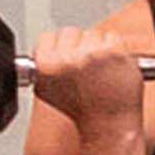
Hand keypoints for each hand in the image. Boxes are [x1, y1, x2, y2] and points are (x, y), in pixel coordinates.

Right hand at [29, 22, 151, 134]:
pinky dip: (115, 48)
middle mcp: (66, 59)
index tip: (67, 59)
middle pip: (70, 32)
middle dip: (79, 46)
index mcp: (45, 66)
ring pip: (92, 33)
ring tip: (99, 70)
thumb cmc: (83, 109)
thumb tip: (39, 49)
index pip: (47, 37)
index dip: (59, 46)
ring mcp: (90, 55)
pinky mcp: (112, 53)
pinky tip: (111, 67)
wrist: (108, 122)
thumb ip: (41, 66)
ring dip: (98, 47)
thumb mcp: (46, 89)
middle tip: (86, 68)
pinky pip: (111, 37)